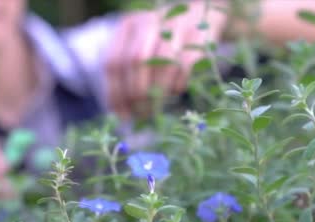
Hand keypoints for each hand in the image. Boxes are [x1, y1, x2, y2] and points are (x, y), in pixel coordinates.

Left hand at [106, 1, 226, 118]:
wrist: (201, 12)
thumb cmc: (163, 40)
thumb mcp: (141, 48)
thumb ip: (127, 75)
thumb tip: (121, 113)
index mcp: (128, 25)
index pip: (113, 62)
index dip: (115, 92)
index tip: (120, 114)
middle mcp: (149, 21)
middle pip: (135, 63)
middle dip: (136, 95)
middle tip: (139, 115)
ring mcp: (174, 24)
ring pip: (161, 65)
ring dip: (157, 94)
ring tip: (154, 110)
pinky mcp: (198, 32)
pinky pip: (185, 65)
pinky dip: (177, 84)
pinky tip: (174, 92)